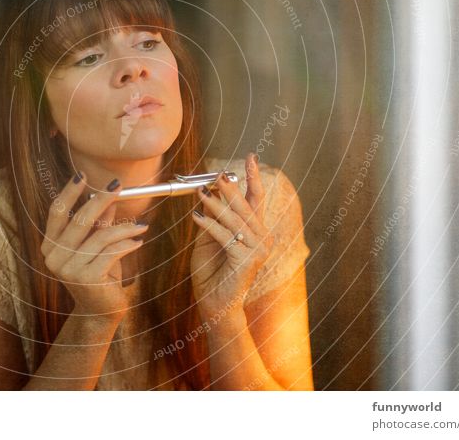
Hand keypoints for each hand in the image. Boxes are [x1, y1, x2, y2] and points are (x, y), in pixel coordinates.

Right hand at [40, 173, 148, 321]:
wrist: (100, 312)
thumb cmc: (99, 275)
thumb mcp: (97, 246)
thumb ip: (99, 224)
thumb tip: (107, 197)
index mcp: (50, 246)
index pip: (57, 212)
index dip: (68, 192)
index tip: (82, 175)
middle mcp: (53, 257)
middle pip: (79, 219)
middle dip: (101, 199)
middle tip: (118, 186)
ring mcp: (68, 269)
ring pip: (100, 236)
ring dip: (124, 228)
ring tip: (140, 227)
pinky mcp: (86, 278)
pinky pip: (111, 251)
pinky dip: (128, 243)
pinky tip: (139, 241)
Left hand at [190, 153, 273, 315]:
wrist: (214, 303)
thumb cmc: (211, 271)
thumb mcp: (210, 239)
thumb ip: (214, 218)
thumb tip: (210, 192)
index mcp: (257, 230)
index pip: (257, 198)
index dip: (254, 176)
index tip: (250, 156)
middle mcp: (263, 238)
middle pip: (246, 205)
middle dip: (229, 188)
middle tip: (215, 174)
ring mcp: (258, 249)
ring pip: (235, 219)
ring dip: (215, 204)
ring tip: (199, 193)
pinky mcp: (248, 259)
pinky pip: (225, 236)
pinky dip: (209, 225)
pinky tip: (196, 216)